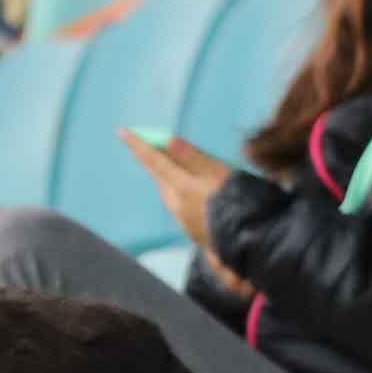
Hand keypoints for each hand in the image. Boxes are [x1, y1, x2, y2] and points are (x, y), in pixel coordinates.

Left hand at [120, 128, 234, 257]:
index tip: (122, 131)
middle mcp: (177, 205)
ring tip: (165, 161)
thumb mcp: (218, 172)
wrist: (250, 241)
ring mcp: (184, 220)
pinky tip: (186, 187)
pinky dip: (177, 189)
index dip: (139, 144)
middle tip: (145, 142)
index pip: (155, 161)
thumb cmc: (238, 201)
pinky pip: (179, 203)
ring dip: (165, 174)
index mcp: (181, 187)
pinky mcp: (194, 230)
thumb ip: (193, 157)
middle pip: (160, 176)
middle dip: (152, 159)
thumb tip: (168, 140)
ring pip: (168, 191)